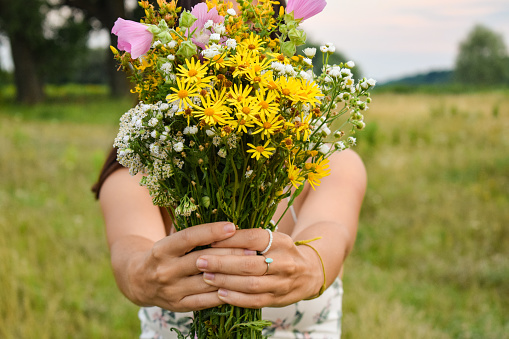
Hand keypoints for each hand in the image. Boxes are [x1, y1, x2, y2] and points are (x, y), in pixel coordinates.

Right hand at [126, 221, 256, 311]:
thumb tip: (221, 219)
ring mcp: (171, 290)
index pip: (189, 238)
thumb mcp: (169, 239)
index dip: (211, 231)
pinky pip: (206, 300)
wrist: (137, 281)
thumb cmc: (163, 253)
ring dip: (231, 274)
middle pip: (203, 261)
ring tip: (250, 267)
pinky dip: (225, 292)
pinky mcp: (178, 306)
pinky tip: (240, 285)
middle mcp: (165, 270)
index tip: (232, 226)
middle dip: (230, 254)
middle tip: (252, 248)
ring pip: (207, 281)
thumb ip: (190, 232)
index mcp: (161, 249)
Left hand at [195, 228, 323, 307]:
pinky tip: (220, 294)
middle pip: (249, 263)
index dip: (229, 240)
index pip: (252, 239)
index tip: (208, 241)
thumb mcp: (273, 239)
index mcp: (281, 241)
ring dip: (225, 281)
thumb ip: (250, 238)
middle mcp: (284, 262)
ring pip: (251, 284)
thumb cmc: (282, 252)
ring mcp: (283, 282)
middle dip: (222, 263)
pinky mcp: (279, 299)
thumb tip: (217, 234)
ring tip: (206, 277)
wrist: (310, 272)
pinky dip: (236, 298)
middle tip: (200, 261)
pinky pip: (255, 301)